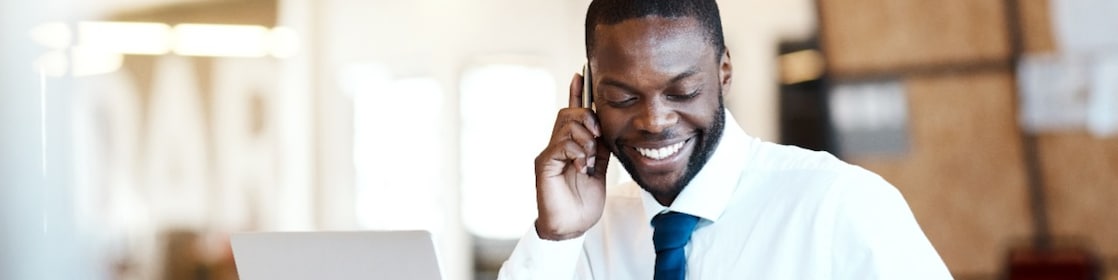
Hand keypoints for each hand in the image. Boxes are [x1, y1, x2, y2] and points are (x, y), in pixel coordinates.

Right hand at [533, 73, 609, 239]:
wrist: (571, 228)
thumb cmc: (583, 203)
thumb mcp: (600, 170)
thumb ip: (602, 148)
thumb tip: (607, 129)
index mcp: (571, 145)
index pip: (572, 113)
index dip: (576, 93)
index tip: (582, 73)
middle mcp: (556, 146)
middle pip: (569, 113)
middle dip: (589, 119)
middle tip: (598, 139)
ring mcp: (549, 154)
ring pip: (567, 125)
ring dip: (586, 140)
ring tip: (590, 161)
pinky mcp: (544, 164)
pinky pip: (562, 144)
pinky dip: (578, 153)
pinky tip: (582, 167)